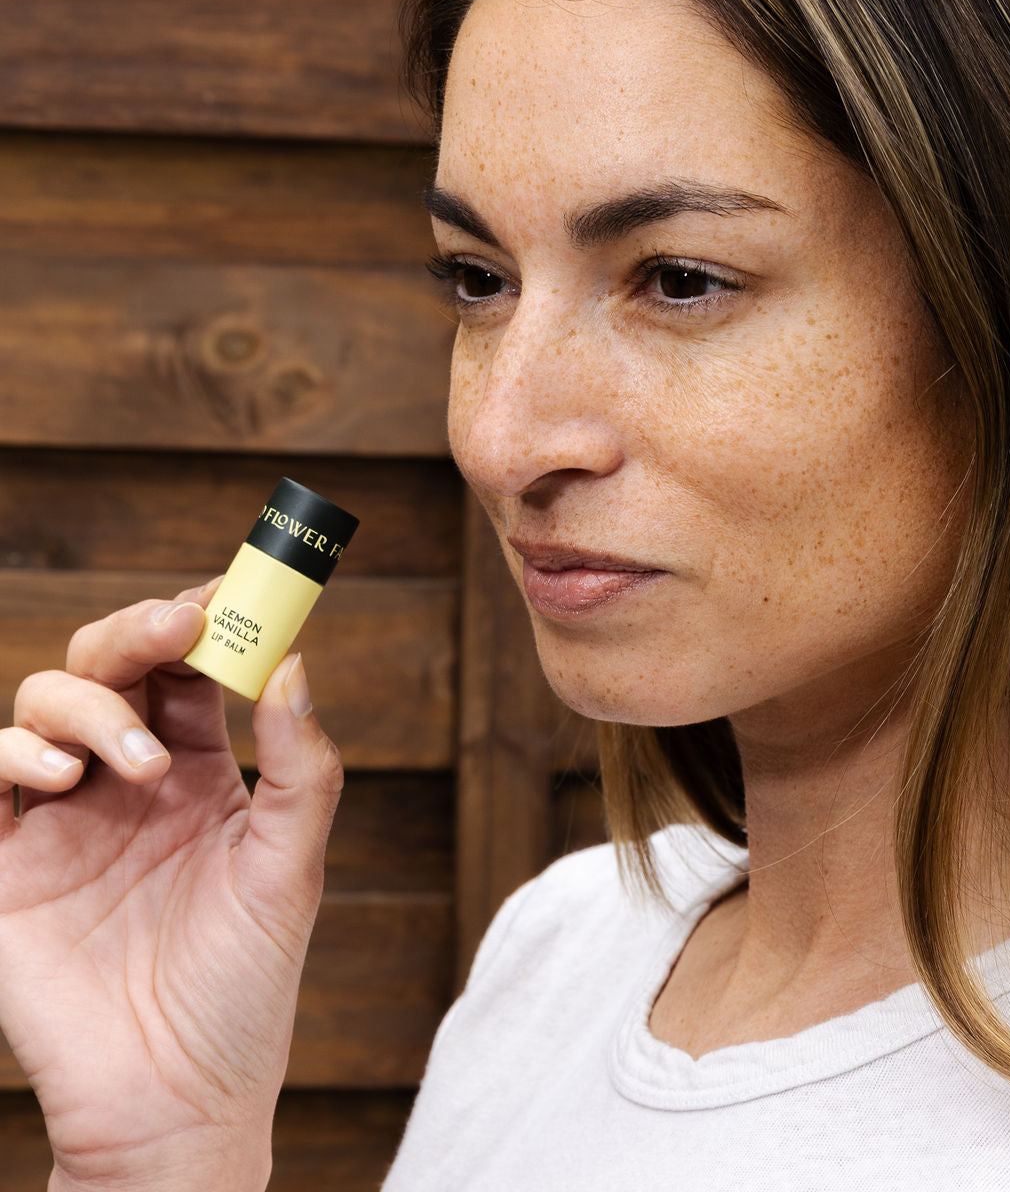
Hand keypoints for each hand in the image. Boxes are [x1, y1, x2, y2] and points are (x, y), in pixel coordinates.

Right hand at [0, 585, 343, 1191]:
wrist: (175, 1099)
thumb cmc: (242, 988)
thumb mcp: (290, 870)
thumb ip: (300, 769)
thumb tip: (295, 663)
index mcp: (196, 771)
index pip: (187, 669)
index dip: (203, 623)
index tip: (228, 590)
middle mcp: (124, 780)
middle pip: (111, 665)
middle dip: (137, 631)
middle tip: (177, 626)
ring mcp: (61, 818)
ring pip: (46, 704)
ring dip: (89, 705)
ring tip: (136, 762)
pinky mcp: (7, 863)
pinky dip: (13, 755)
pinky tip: (62, 778)